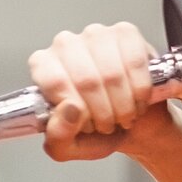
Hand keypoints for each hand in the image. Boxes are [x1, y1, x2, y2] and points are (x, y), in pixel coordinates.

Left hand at [28, 21, 181, 161]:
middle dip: (102, 112)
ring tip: (122, 116)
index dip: (76, 110)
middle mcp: (64, 45)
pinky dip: (140, 90)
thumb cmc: (95, 131)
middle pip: (86, 79)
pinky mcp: (125, 33)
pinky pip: (135, 63)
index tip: (86, 124)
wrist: (131, 125)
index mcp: (42, 67)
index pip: (55, 83)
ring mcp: (95, 35)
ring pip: (112, 73)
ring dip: (123, 104)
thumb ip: (58, 136)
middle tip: (107, 125)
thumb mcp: (67, 147)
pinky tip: (137, 101)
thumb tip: (70, 110)